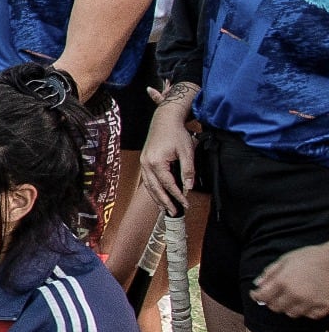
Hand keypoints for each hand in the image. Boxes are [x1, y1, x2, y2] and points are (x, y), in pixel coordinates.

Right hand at [139, 97, 197, 213]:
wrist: (164, 119)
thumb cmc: (176, 133)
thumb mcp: (186, 151)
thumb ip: (188, 169)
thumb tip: (188, 186)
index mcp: (157, 162)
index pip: (168, 184)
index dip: (177, 196)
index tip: (185, 204)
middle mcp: (147, 164)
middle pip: (155, 188)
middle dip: (164, 202)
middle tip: (173, 212)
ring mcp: (143, 163)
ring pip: (148, 185)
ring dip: (156, 198)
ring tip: (164, 208)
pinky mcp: (144, 161)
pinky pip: (147, 179)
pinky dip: (152, 189)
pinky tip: (157, 194)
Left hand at [252, 243, 328, 318]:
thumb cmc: (310, 256)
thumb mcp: (286, 259)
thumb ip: (270, 272)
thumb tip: (258, 284)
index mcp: (283, 281)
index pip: (263, 297)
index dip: (256, 296)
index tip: (256, 294)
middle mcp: (295, 294)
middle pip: (276, 307)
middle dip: (272, 302)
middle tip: (275, 295)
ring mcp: (311, 302)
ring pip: (292, 313)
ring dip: (288, 307)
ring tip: (291, 298)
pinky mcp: (325, 306)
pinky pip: (310, 315)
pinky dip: (306, 311)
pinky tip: (307, 302)